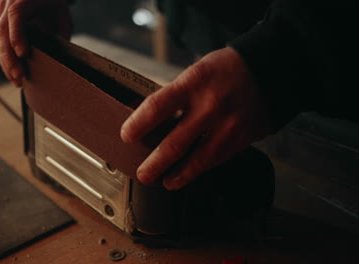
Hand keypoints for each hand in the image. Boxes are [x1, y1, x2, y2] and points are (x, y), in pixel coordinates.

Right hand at [0, 0, 71, 86]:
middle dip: (10, 57)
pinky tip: (12, 73)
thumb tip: (57, 58)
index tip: (23, 54)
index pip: (15, 13)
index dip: (17, 34)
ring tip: (17, 80)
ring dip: (6, 62)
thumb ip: (60, 34)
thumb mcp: (63, 17)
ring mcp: (0, 11)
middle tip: (19, 76)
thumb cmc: (55, 4)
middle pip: (2, 30)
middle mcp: (7, 1)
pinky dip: (5, 59)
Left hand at [121, 47, 271, 189]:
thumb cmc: (225, 70)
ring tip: (164, 182)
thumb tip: (150, 121)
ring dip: (177, 175)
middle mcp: (209, 105)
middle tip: (142, 173)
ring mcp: (227, 125)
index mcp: (192, 83)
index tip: (126, 136)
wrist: (269, 70)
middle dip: (155, 163)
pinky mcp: (241, 138)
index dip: (138, 124)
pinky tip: (186, 175)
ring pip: (197, 159)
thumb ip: (177, 96)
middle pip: (175, 142)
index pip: (157, 106)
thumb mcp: (197, 72)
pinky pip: (215, 159)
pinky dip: (198, 170)